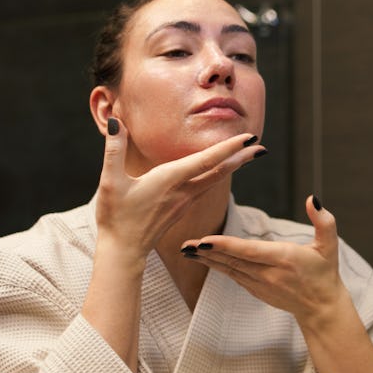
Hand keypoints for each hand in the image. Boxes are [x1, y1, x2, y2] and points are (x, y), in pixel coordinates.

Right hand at [95, 118, 263, 258]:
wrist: (123, 251)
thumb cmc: (115, 217)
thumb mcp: (110, 181)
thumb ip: (114, 150)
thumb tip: (115, 121)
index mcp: (170, 180)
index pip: (206, 160)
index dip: (229, 147)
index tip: (249, 137)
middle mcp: (183, 191)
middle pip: (219, 171)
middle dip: (241, 157)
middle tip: (262, 146)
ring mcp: (184, 201)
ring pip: (215, 180)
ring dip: (233, 166)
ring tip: (248, 156)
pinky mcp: (181, 208)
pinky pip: (206, 188)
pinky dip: (218, 176)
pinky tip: (220, 173)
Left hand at [179, 196, 346, 325]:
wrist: (321, 308)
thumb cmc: (324, 273)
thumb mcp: (329, 245)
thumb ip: (323, 221)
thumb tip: (311, 199)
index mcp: (284, 259)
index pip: (249, 252)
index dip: (226, 246)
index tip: (205, 241)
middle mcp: (269, 274)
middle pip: (233, 261)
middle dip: (207, 252)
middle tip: (185, 244)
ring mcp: (260, 285)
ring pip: (229, 270)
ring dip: (207, 260)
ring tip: (187, 251)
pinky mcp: (256, 291)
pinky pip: (233, 276)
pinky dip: (217, 267)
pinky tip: (203, 258)